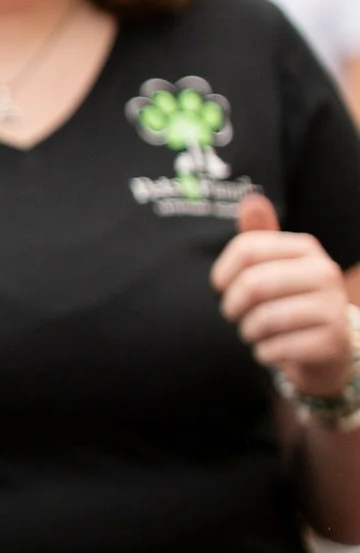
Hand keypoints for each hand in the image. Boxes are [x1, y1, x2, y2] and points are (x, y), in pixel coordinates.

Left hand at [216, 193, 352, 398]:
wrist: (326, 346)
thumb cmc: (288, 300)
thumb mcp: (274, 265)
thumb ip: (258, 236)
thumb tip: (251, 198)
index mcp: (306, 248)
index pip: (246, 249)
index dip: (222, 273)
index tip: (220, 288)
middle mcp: (325, 272)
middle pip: (253, 284)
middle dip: (232, 307)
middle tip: (235, 315)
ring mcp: (333, 307)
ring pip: (263, 319)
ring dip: (248, 333)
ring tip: (254, 333)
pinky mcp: (332, 341)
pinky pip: (276, 348)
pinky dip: (263, 354)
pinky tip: (272, 350)